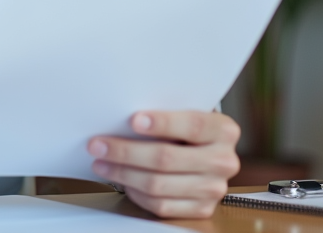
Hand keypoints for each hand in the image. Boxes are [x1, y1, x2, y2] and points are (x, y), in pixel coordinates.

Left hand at [87, 110, 239, 218]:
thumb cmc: (188, 130)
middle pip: (167, 158)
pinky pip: (160, 205)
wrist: (209, 154)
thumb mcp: (185, 114)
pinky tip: (122, 180)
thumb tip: (119, 115)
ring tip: (102, 163)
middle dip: (126, 151)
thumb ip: (165, 113)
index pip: (192, 125)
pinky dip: (136, 193)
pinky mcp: (201, 209)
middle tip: (98, 144)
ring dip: (123, 173)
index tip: (133, 120)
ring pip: (158, 184)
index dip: (162, 123)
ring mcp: (213, 188)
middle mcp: (223, 161)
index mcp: (223, 130)